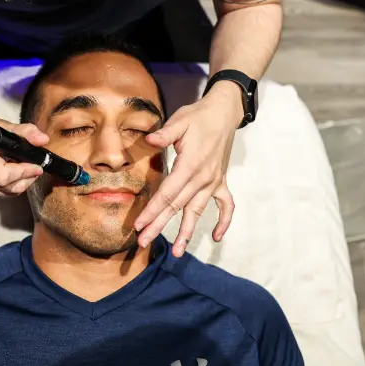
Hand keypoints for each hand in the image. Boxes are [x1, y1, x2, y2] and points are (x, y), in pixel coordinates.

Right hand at [0, 113, 49, 196]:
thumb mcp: (6, 126)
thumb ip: (25, 132)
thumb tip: (42, 139)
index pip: (3, 175)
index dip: (23, 172)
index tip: (37, 166)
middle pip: (7, 187)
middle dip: (26, 179)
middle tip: (35, 169)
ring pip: (6, 192)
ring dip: (21, 183)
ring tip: (26, 170)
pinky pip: (2, 194)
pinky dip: (12, 186)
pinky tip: (14, 174)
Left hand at [133, 81, 242, 256]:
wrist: (224, 113)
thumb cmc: (198, 116)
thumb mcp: (180, 120)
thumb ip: (165, 132)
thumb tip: (148, 138)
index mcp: (190, 165)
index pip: (167, 193)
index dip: (152, 211)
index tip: (139, 225)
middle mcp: (203, 178)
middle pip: (177, 207)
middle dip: (159, 225)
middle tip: (143, 242)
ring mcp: (214, 182)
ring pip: (197, 211)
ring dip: (187, 232)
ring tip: (178, 252)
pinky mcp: (221, 182)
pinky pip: (226, 206)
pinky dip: (223, 222)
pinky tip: (216, 237)